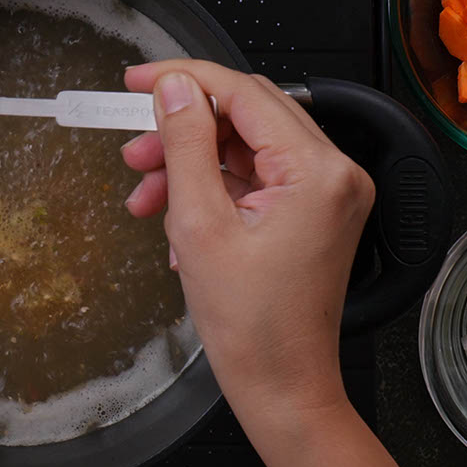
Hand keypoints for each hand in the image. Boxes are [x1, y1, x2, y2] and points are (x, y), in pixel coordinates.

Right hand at [122, 61, 374, 425]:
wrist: (281, 387)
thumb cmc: (251, 326)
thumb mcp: (200, 225)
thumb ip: (185, 145)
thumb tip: (174, 88)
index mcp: (317, 170)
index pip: (244, 93)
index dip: (184, 79)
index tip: (136, 80)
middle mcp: (333, 174)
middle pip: (244, 118)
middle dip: (181, 132)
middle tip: (133, 152)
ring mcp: (324, 195)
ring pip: (243, 151)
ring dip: (189, 166)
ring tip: (145, 198)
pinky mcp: (310, 214)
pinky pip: (252, 182)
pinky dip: (210, 192)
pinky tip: (175, 222)